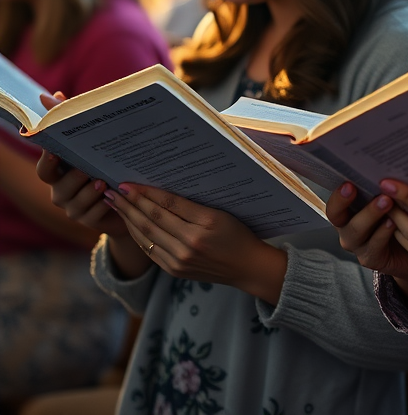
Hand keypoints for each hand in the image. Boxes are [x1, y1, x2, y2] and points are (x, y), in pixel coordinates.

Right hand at [37, 151, 127, 238]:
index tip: (52, 151)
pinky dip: (102, 206)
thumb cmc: (110, 172)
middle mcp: (62, 193)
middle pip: (61, 187)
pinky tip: (111, 198)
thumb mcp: (102, 161)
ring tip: (102, 183)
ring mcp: (74, 209)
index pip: (45, 170)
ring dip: (89, 192)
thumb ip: (94, 151)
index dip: (47, 162)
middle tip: (85, 169)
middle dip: (73, 178)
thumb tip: (98, 129)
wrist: (126, 200)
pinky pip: (92, 215)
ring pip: (77, 202)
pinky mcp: (89, 220)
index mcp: (60, 176)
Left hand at [103, 184, 286, 304]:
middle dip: (130, 204)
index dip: (146, 193)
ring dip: (128, 219)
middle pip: (152, 220)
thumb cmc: (238, 235)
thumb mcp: (220, 214)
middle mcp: (189, 243)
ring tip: (115, 205)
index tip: (129, 183)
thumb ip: (192, 207)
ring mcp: (179, 260)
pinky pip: (150, 251)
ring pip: (146, 236)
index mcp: (203, 224)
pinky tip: (130, 225)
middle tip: (113, 191)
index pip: (168, 205)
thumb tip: (161, 196)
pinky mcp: (174, 270)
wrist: (247, 267)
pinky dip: (138, 236)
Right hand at [329, 182, 407, 282]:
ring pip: (356, 231)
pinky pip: (373, 246)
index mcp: (348, 209)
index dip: (337, 193)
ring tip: (386, 201)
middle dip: (345, 201)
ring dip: (370, 214)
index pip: (334, 201)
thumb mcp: (392, 195)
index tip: (347, 182)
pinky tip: (394, 222)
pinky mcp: (370, 258)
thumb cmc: (403, 212)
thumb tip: (387, 160)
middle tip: (356, 187)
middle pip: (337, 215)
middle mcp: (347, 226)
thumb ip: (384, 183)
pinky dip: (383, 233)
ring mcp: (357, 244)